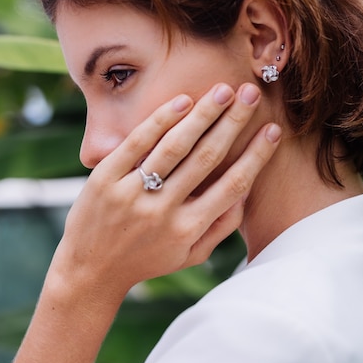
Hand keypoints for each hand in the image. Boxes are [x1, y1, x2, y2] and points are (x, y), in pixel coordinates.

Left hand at [51, 82, 280, 305]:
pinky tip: (183, 100)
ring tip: (223, 90)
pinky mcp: (105, 179)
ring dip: (203, 114)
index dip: (256, 155)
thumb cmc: (147, 260)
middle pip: (207, 157)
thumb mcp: (189, 254)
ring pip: (175, 146)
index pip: (233, 185)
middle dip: (233, 122)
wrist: (89, 271)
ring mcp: (132, 194)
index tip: (273, 129)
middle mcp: (163, 212)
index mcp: (188, 230)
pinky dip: (161, 119)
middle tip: (250, 93)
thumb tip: (245, 191)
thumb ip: (220, 226)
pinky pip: (138, 142)